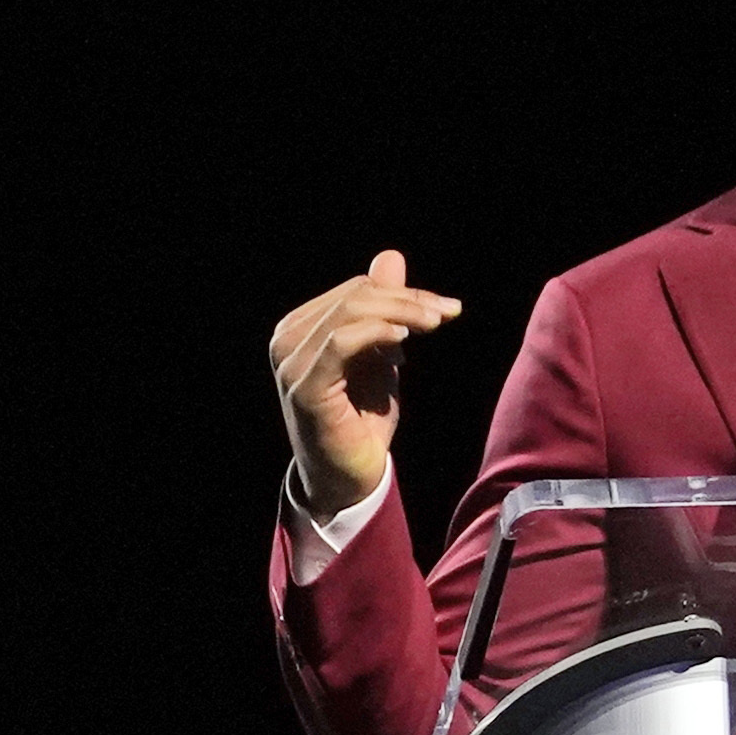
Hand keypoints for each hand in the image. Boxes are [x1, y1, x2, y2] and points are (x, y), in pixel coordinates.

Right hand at [270, 247, 464, 523]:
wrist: (348, 477)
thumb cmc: (363, 419)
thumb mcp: (380, 355)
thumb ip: (383, 308)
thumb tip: (391, 256)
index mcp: (299, 328)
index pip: (356, 290)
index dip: (404, 293)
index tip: (446, 308)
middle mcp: (286, 340)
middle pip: (355, 296)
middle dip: (408, 299)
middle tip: (449, 311)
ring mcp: (291, 363)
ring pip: (350, 312)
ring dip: (402, 312)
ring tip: (436, 322)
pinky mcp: (304, 387)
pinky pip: (341, 342)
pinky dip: (377, 333)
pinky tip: (405, 340)